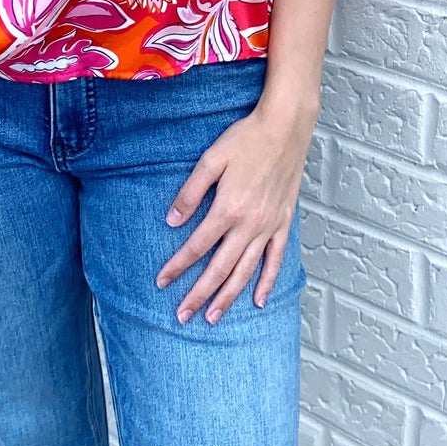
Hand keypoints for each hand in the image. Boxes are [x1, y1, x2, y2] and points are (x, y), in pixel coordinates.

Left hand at [156, 100, 314, 323]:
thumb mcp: (211, 159)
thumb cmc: (246, 139)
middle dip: (198, 294)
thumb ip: (190, 192)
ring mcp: (269, 226)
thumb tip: (172, 221)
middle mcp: (249, 224)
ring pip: (246, 271)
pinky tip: (257, 300)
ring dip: (228, 297)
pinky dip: (267, 282)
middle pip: (219, 268)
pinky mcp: (284, 223)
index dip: (178, 266)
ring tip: (212, 317)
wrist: (285, 128)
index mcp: (228, 209)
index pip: (197, 246)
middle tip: (182, 316)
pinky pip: (275, 259)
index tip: (162, 281)